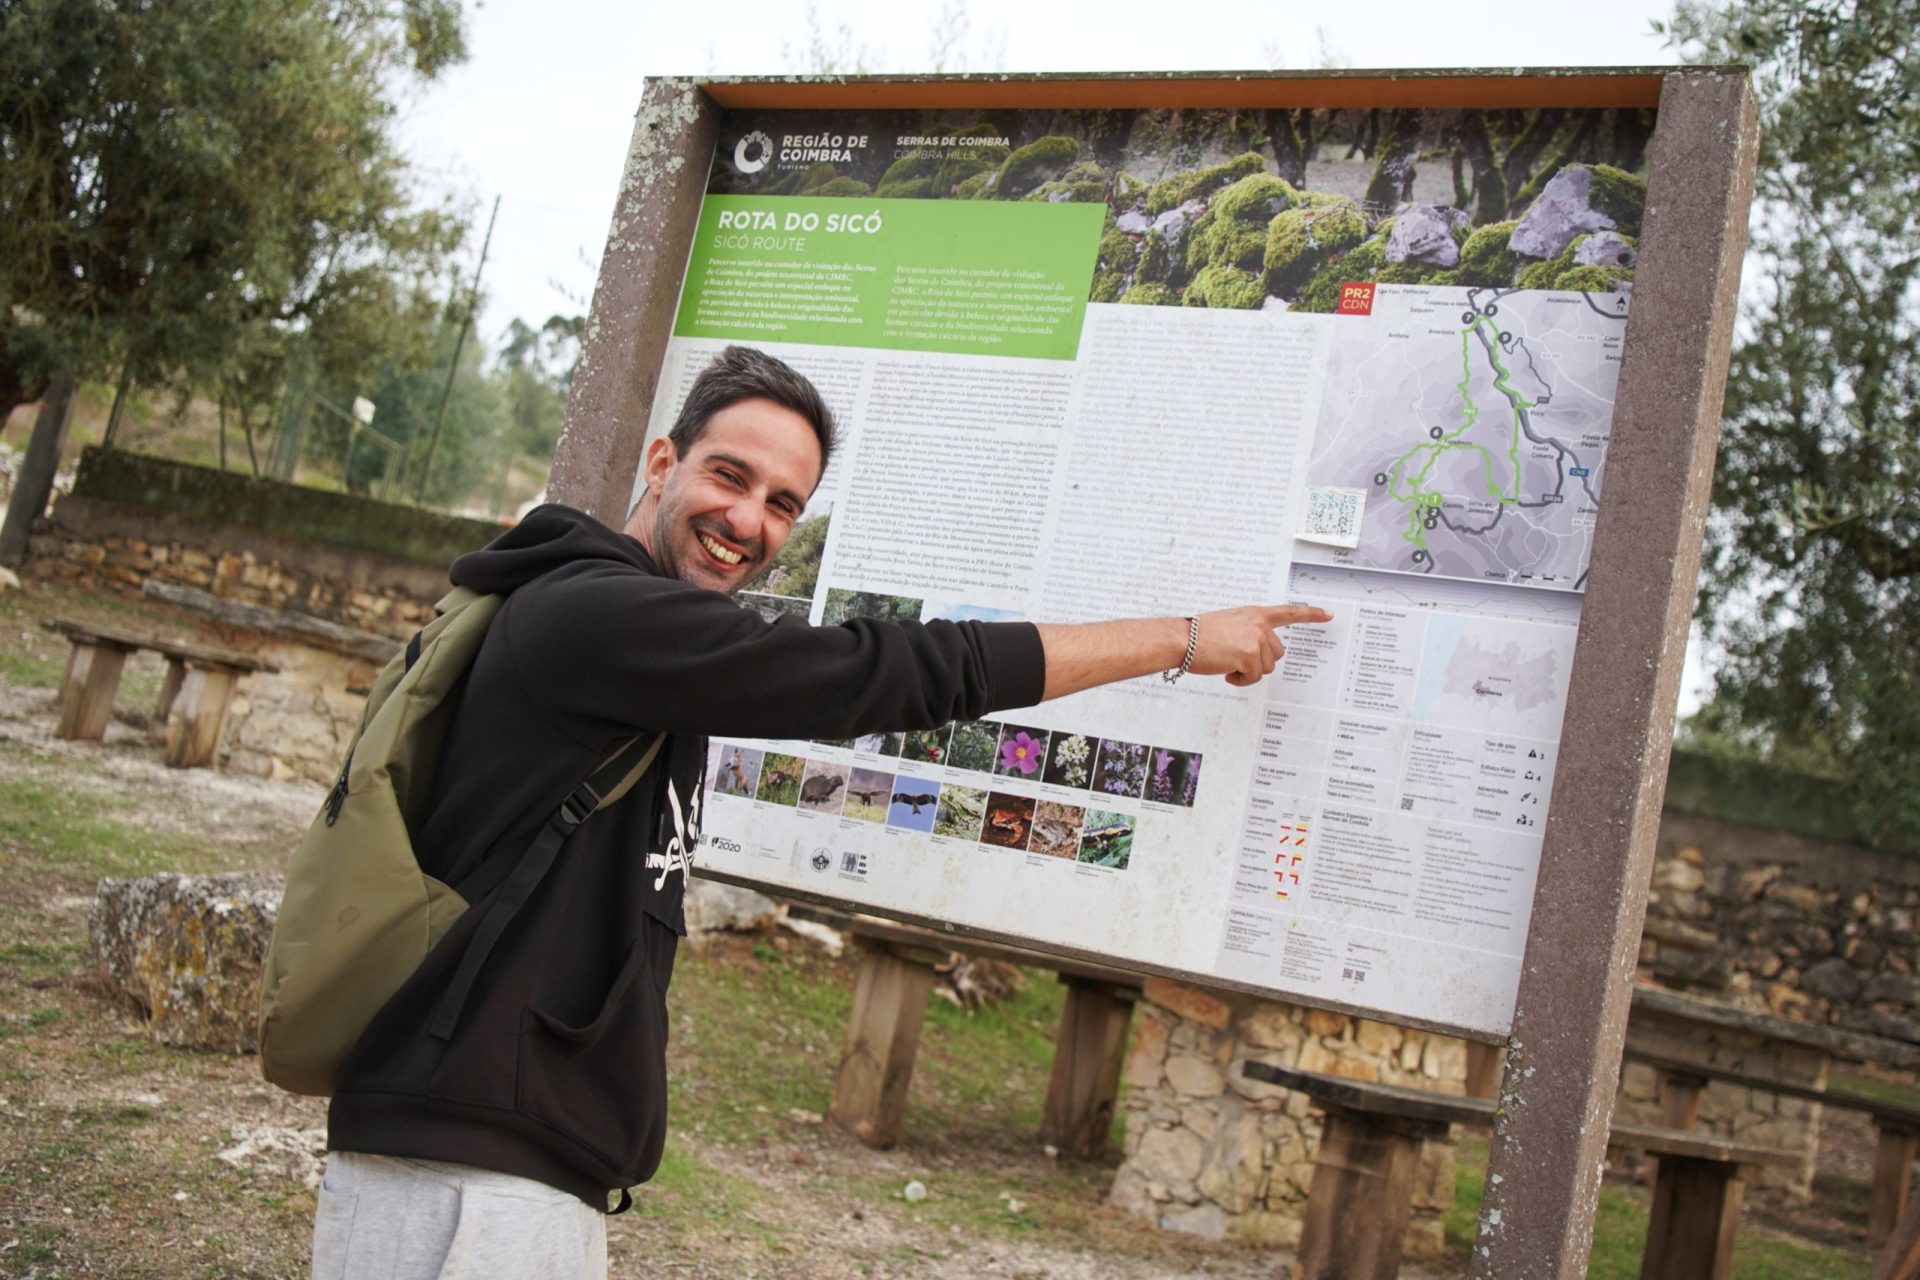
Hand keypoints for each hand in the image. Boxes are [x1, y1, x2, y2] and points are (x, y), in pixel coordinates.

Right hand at [1188, 604, 1332, 686]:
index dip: (1310, 614)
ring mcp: (1256, 639)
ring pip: (1266, 668)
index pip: (1288, 612)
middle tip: (1235, 660)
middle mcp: (1259, 624)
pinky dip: (1240, 680)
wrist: (1182, 639)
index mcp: (1254, 614)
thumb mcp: (1229, 625)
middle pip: (1277, 654)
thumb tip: (1258, 653)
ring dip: (1248, 672)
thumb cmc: (1199, 635)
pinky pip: (1254, 678)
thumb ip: (1249, 632)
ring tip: (1227, 663)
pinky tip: (1225, 671)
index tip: (1328, 615)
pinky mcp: (1250, 655)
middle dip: (1259, 662)